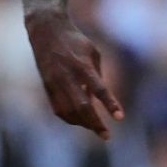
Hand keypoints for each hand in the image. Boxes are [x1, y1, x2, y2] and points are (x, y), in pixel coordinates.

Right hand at [24, 10, 123, 139]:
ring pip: (68, 112)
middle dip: (95, 124)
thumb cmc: (75, 42)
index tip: (120, 118)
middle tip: (106, 136)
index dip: (110, 104)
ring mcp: (55, 83)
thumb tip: (98, 101)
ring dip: (83, 123)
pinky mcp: (47, 87)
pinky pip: (58, 109)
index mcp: (83, 65)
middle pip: (82, 106)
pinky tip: (79, 121)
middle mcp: (68, 76)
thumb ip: (97, 77)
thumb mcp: (93, 53)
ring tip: (95, 128)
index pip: (99, 89)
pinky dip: (70, 118)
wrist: (46, 31)